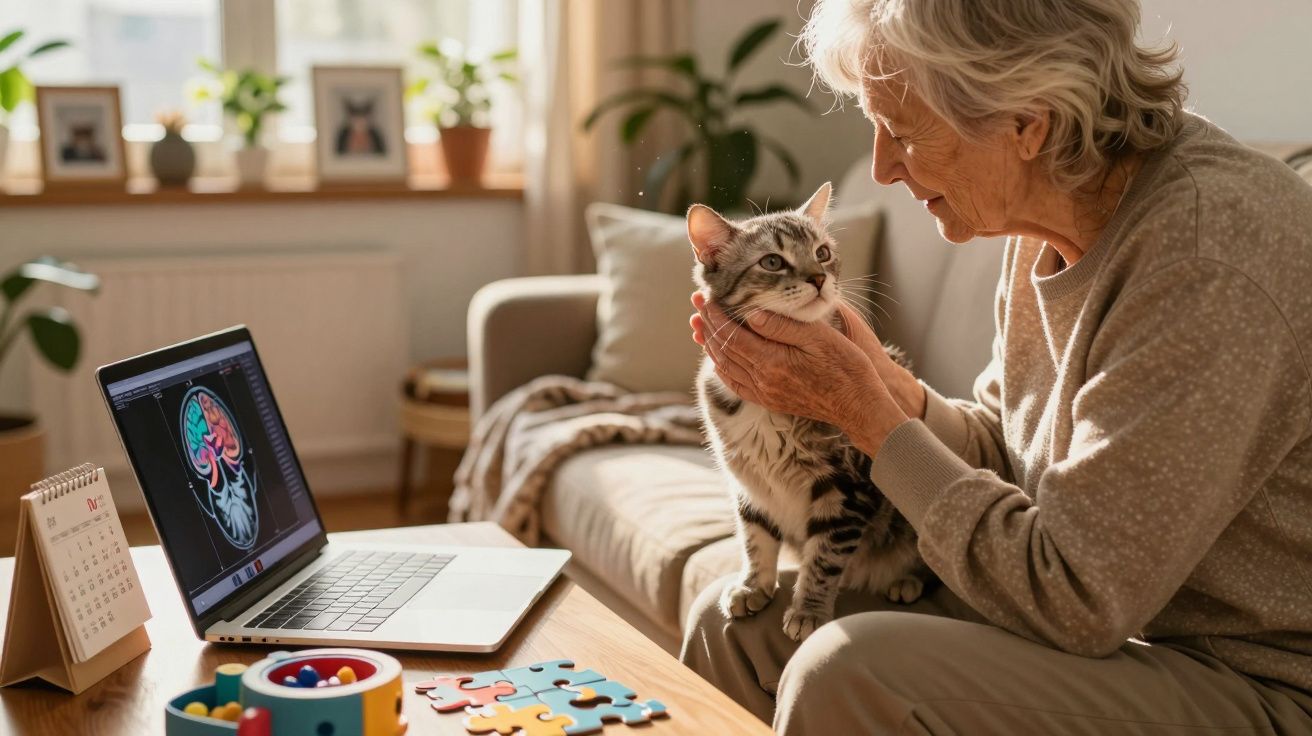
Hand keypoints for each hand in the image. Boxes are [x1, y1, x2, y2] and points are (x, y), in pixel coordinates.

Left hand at [690, 292, 908, 455]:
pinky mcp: (770, 400)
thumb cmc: (846, 368)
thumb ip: (782, 326)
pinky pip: (736, 384)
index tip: (707, 297)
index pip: (732, 335)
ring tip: (701, 326)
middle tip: (697, 305)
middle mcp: (762, 381)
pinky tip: (720, 358)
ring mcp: (765, 393)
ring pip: (726, 367)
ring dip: (710, 345)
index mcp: (773, 362)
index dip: (717, 315)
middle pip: (724, 350)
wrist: (859, 406)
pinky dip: (723, 367)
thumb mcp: (819, 338)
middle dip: (708, 325)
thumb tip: (751, 313)